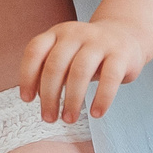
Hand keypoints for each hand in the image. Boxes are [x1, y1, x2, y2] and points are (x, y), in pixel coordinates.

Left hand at [22, 19, 152, 121]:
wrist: (125, 34)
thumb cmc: (88, 52)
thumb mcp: (66, 54)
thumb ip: (52, 70)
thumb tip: (40, 97)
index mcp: (57, 33)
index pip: (35, 51)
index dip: (28, 76)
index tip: (27, 99)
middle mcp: (76, 33)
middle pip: (55, 65)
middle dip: (49, 95)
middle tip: (49, 118)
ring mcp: (99, 42)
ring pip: (80, 72)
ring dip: (72, 100)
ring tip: (69, 119)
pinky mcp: (120, 54)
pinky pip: (110, 78)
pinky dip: (102, 98)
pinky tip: (96, 113)